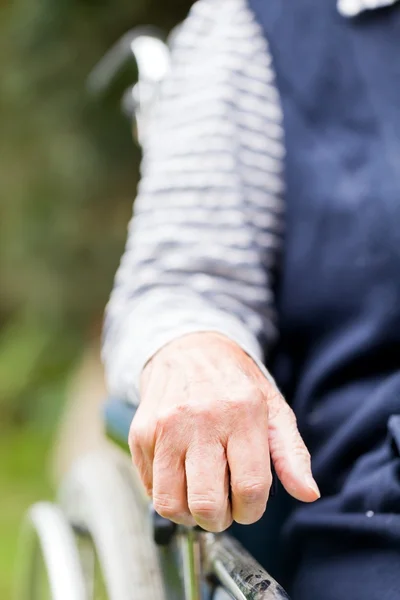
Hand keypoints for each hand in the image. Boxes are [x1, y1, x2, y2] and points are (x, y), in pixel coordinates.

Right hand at [129, 332, 319, 531]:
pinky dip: (167, 494)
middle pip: (207, 504)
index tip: (248, 504)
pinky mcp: (141, 432)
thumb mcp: (273, 409)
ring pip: (171, 503)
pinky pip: (150, 488)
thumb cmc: (235, 384)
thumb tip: (308, 493)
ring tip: (200, 495)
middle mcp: (201, 418)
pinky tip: (181, 476)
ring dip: (189, 513)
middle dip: (220, 519)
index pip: (250, 488)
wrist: (188, 348)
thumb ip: (291, 453)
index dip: (251, 510)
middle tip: (223, 506)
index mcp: (243, 412)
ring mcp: (166, 426)